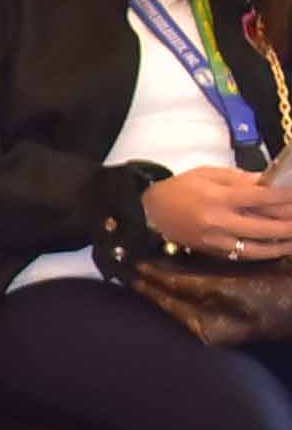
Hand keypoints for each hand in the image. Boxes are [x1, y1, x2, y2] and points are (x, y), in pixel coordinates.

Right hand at [146, 162, 291, 259]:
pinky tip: (279, 248)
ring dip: (282, 244)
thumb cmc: (180, 188)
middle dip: (289, 223)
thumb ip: (239, 179)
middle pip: (265, 227)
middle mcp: (219, 222)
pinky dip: (265, 253)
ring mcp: (217, 240)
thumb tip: (268, 183)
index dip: (285, 196)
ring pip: (258, 247)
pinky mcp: (214, 252)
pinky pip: (245, 255)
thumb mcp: (208, 174)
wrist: (151, 210)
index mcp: (218, 198)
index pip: (261, 198)